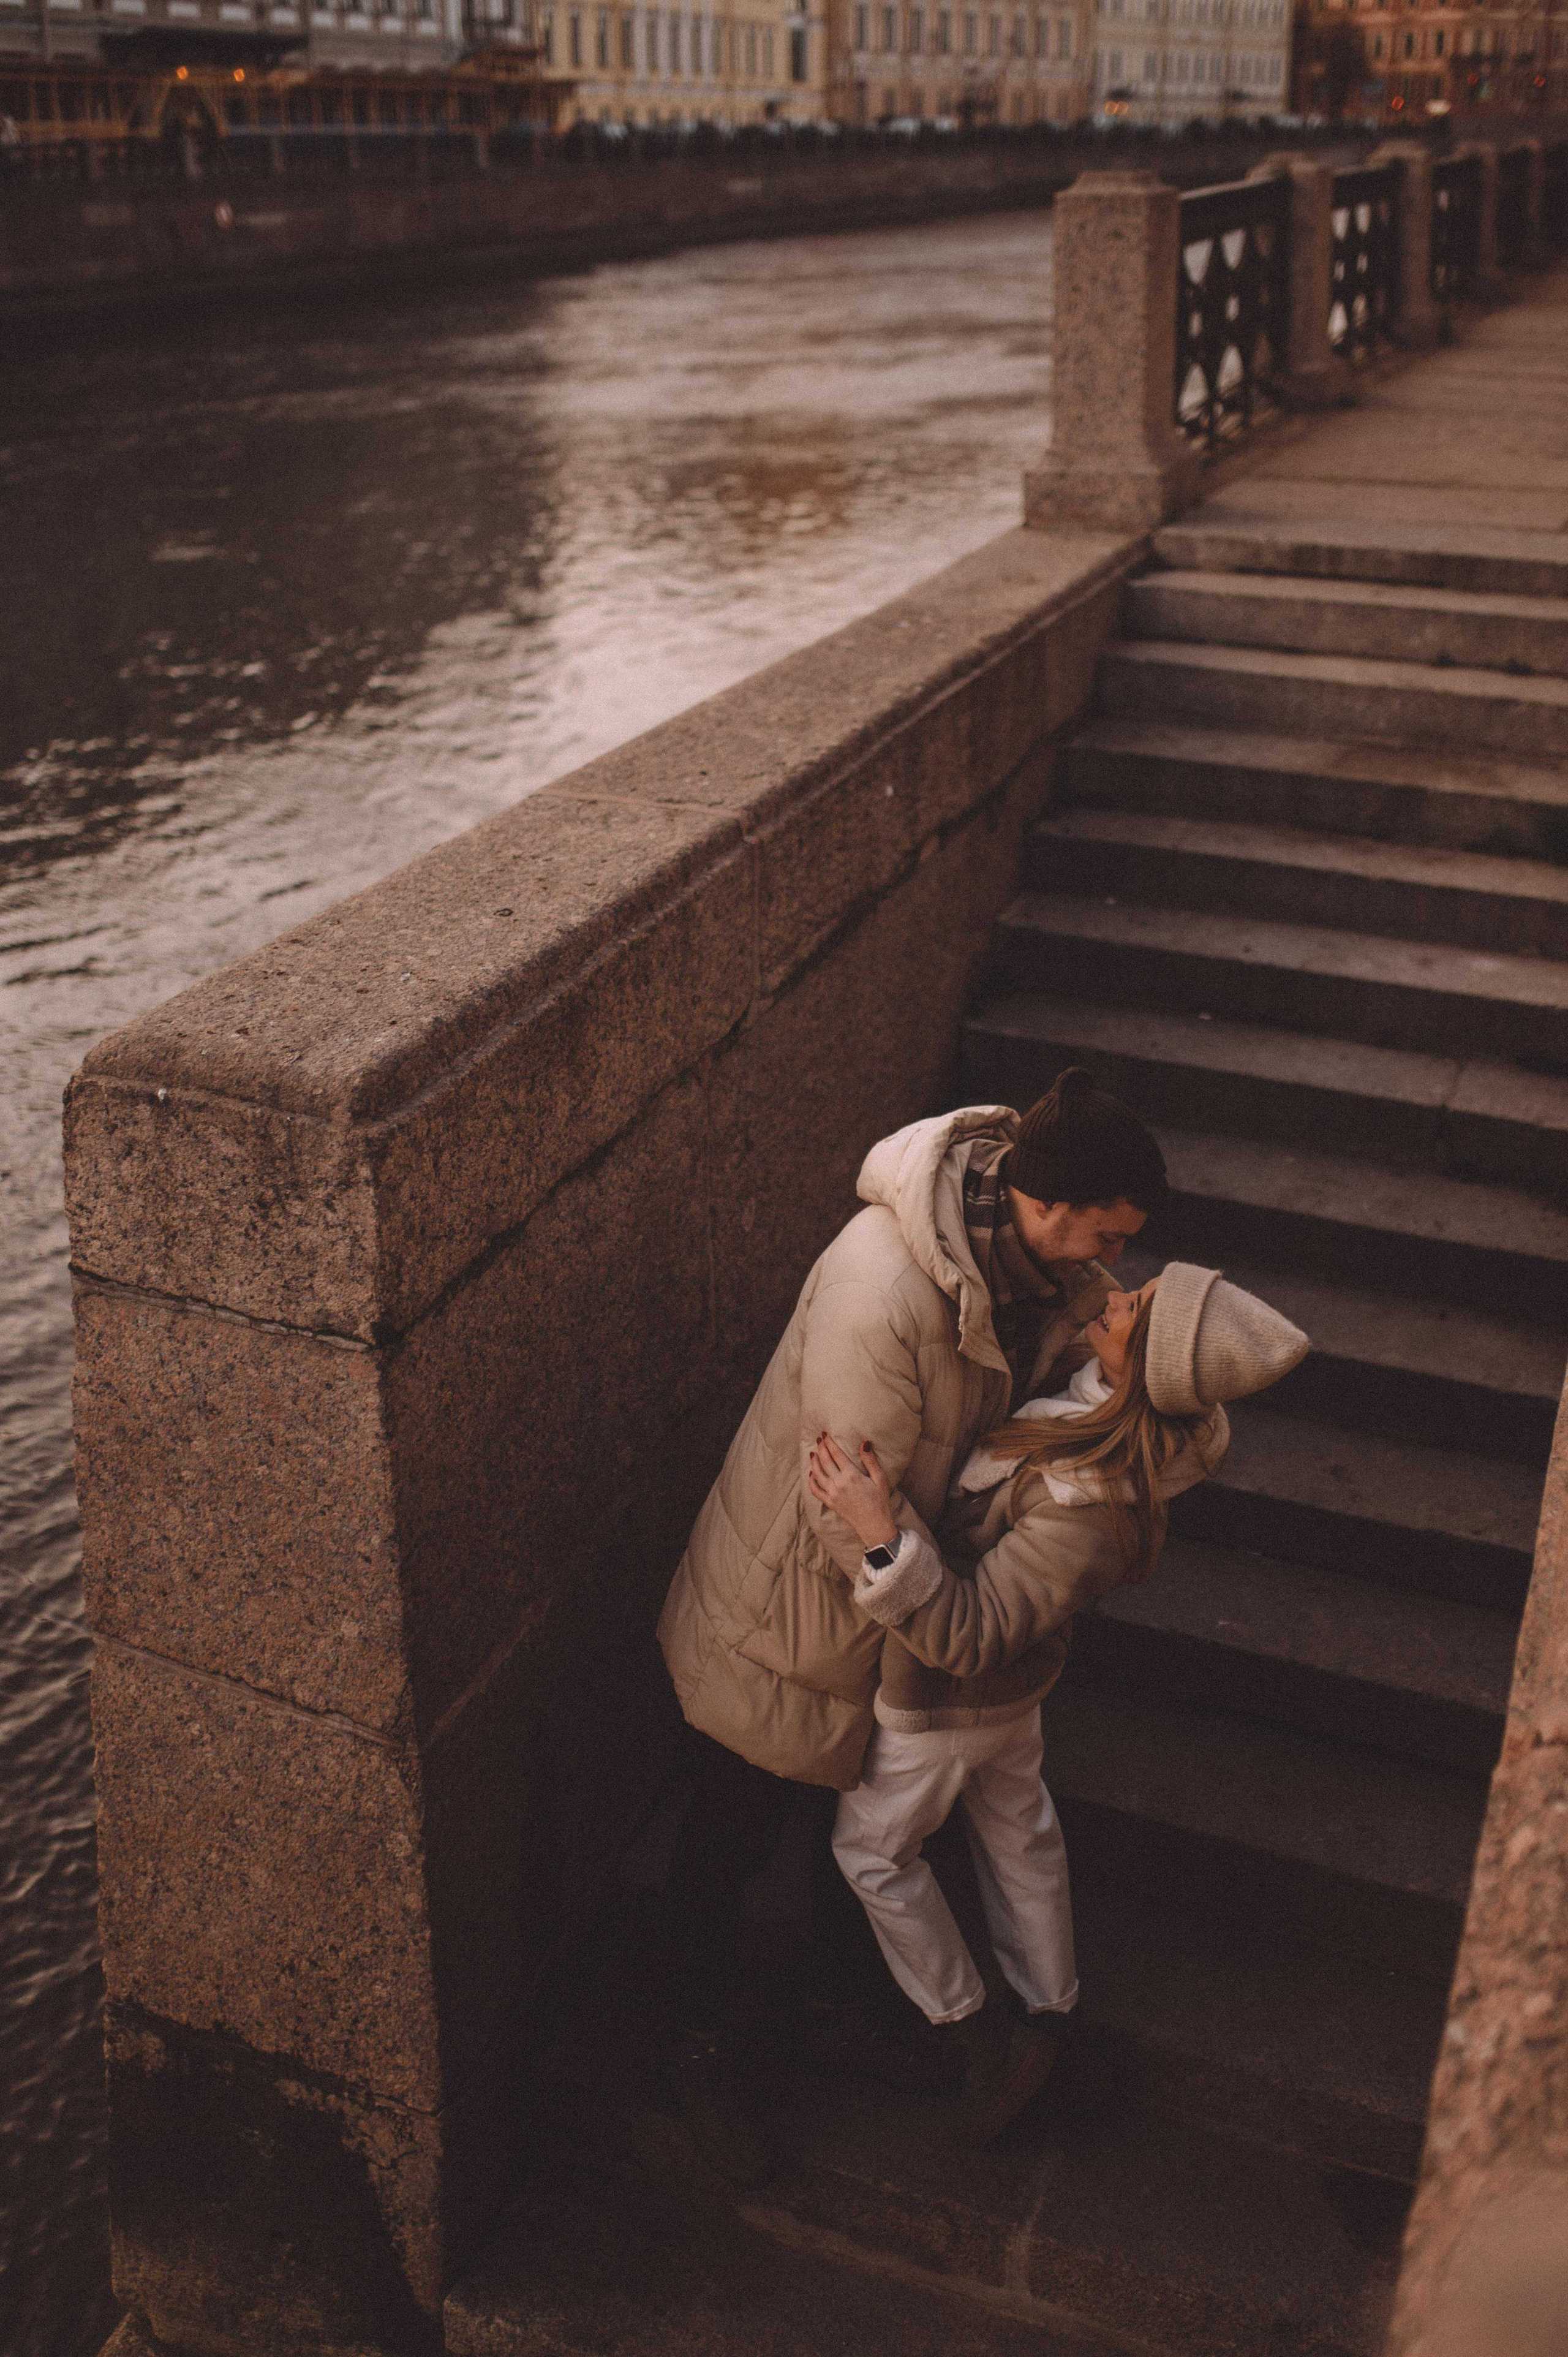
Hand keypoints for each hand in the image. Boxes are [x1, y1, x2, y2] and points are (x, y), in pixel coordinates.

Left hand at [806, 1432, 898, 1551]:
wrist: (873, 1525)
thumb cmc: (879, 1501)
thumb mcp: (880, 1479)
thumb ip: (870, 1460)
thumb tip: (864, 1443)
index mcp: (851, 1476)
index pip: (836, 1454)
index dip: (829, 1443)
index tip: (825, 1434)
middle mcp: (839, 1483)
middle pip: (825, 1461)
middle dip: (821, 1448)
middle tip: (819, 1439)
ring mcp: (832, 1494)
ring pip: (817, 1474)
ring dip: (813, 1462)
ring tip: (813, 1453)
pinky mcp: (829, 1503)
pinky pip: (815, 1490)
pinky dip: (811, 1481)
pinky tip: (811, 1474)